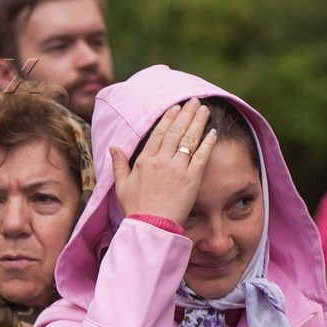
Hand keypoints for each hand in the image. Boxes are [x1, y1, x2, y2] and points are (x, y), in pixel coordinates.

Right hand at [110, 99, 215, 225]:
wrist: (152, 225)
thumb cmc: (136, 208)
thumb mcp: (121, 185)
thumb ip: (118, 164)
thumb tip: (113, 147)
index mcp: (144, 160)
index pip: (158, 133)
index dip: (168, 118)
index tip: (175, 108)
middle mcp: (161, 160)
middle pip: (175, 131)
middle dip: (186, 114)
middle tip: (194, 101)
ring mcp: (178, 169)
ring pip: (189, 139)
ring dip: (198, 122)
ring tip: (205, 109)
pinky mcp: (192, 179)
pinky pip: (201, 156)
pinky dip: (208, 143)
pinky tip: (213, 132)